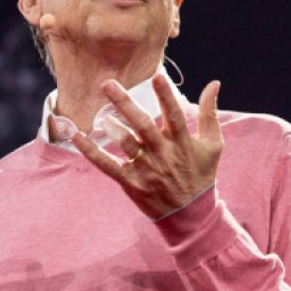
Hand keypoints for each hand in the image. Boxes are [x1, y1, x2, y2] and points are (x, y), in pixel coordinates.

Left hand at [71, 73, 222, 219]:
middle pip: (143, 125)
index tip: (157, 76)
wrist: (191, 215)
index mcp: (182, 142)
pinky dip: (90, 152)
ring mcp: (146, 169)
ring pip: (126, 144)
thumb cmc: (201, 175)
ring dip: (112, 128)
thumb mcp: (213, 145)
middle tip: (108, 83)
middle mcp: (163, 154)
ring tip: (101, 116)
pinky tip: (76, 136)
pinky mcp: (131, 182)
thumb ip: (209, 114)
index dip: (166, 96)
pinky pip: (107, 165)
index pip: (175, 115)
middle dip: (125, 103)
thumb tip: (214, 83)